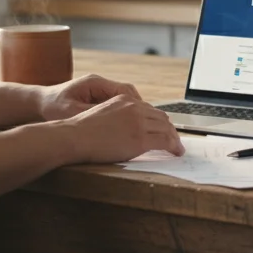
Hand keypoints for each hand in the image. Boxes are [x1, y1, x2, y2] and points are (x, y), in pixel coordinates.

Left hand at [37, 74, 140, 120]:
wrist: (40, 102)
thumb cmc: (53, 107)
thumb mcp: (71, 112)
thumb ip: (92, 114)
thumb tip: (113, 121)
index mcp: (95, 83)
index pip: (124, 91)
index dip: (136, 105)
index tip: (143, 120)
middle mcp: (100, 83)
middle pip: (128, 93)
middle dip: (139, 108)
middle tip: (147, 124)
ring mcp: (99, 89)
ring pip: (125, 98)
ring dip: (133, 111)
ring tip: (140, 126)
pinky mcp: (97, 96)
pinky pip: (117, 103)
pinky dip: (124, 113)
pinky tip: (126, 127)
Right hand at [63, 94, 183, 162]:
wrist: (74, 136)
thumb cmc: (81, 130)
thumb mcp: (102, 113)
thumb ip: (118, 116)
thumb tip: (126, 128)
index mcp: (125, 100)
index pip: (150, 109)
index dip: (160, 121)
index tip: (164, 129)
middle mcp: (135, 108)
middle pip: (161, 117)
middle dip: (170, 129)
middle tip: (174, 139)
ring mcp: (138, 123)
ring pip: (166, 129)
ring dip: (174, 139)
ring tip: (177, 148)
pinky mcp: (140, 139)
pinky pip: (165, 141)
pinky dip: (174, 147)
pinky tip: (176, 152)